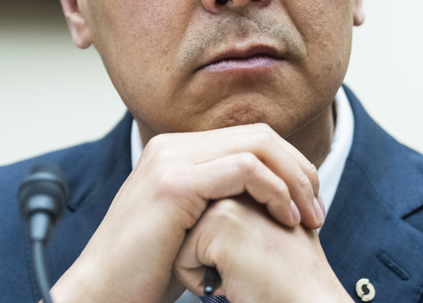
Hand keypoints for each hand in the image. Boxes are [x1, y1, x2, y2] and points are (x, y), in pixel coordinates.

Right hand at [49, 124, 325, 302]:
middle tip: (318, 210)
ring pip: (258, 145)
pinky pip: (244, 169)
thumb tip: (268, 198)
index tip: (308, 205)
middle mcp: (172, 147)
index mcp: (176, 152)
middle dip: (299, 170)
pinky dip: (275, 190)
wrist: (105, 293)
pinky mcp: (175, 184)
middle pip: (259, 135)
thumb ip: (221, 202)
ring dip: (294, 180)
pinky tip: (285, 219)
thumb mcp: (193, 227)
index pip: (250, 139)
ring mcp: (171, 160)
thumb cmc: (149, 272)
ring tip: (308, 217)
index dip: (289, 166)